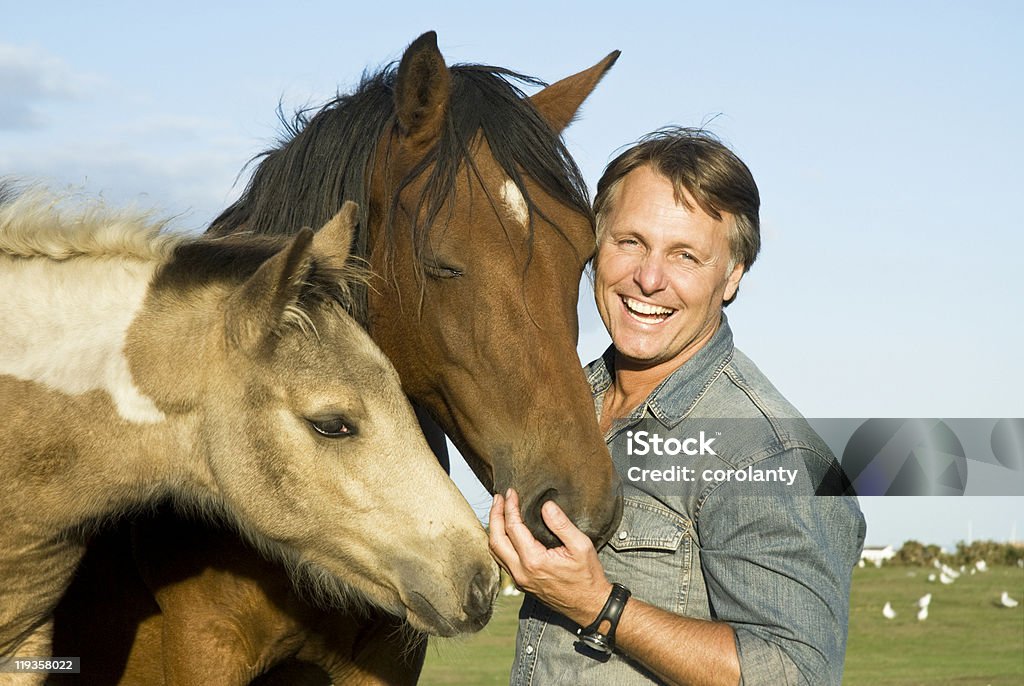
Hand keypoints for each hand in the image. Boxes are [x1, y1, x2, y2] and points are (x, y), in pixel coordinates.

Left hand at [488, 488, 611, 624]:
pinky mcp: (522, 584)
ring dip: (494, 529)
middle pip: (496, 540)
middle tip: (498, 498)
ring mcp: (519, 580)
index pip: (513, 528)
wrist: (589, 605)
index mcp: (534, 561)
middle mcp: (521, 572)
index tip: (511, 493)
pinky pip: (502, 561)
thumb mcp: (581, 546)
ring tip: (499, 511)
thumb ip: (561, 524)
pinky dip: (499, 543)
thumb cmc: (588, 576)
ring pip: (495, 552)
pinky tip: (505, 532)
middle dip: (495, 515)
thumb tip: (546, 506)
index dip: (510, 507)